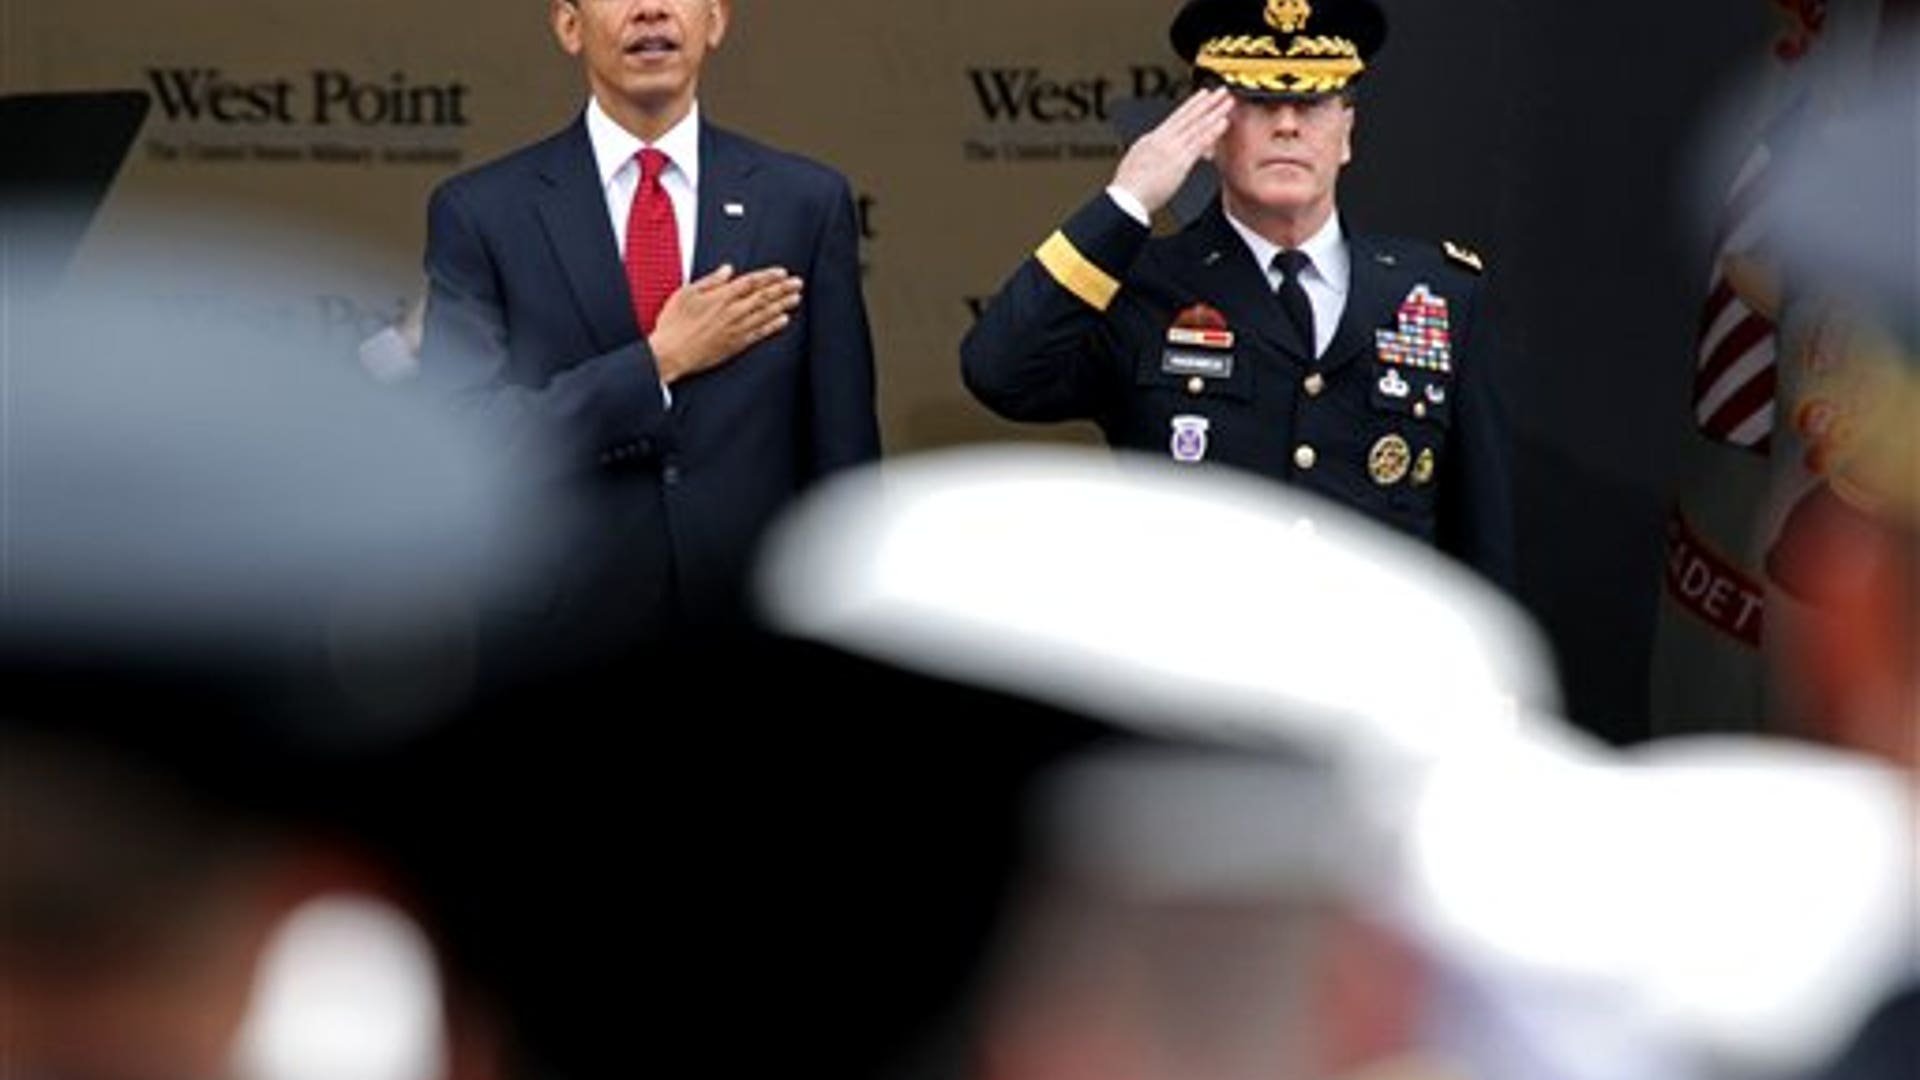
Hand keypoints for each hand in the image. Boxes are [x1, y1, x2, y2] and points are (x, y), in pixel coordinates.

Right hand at [649, 264, 804, 384]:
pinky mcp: (736, 344)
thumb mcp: (686, 293)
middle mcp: (732, 312)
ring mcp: (736, 329)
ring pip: (765, 314)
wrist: (671, 353)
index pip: (751, 282)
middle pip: (764, 297)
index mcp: (721, 297)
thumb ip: (710, 281)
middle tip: (797, 283)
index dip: (769, 276)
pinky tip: (783, 320)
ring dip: (783, 304)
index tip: (782, 272)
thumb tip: (728, 269)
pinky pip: (760, 333)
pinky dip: (773, 326)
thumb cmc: (674, 324)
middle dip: (782, 288)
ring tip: (796, 298)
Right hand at [1111, 87, 1234, 215]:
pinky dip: (1212, 131)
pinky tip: (1223, 122)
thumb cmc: (1129, 188)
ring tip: (1227, 101)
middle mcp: (1162, 139)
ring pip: (1197, 125)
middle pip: (1188, 116)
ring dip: (1214, 111)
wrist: (1126, 198)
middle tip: (1220, 91)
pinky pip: (1199, 143)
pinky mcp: (1180, 161)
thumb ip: (1149, 154)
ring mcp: (1172, 148)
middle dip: (1206, 102)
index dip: (1191, 105)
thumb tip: (1154, 152)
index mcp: (1151, 140)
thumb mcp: (1136, 162)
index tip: (1202, 96)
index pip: (1175, 118)